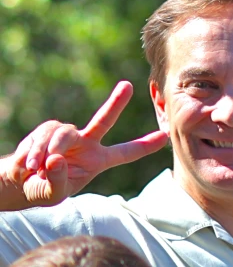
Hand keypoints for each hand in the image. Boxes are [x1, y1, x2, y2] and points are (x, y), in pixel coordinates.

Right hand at [0, 81, 167, 208]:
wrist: (19, 182)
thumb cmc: (43, 189)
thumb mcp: (54, 194)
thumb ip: (58, 181)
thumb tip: (57, 158)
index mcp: (98, 161)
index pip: (125, 153)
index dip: (144, 145)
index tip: (165, 136)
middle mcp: (87, 143)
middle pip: (104, 120)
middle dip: (116, 102)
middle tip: (127, 85)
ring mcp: (69, 134)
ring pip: (64, 134)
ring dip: (49, 151)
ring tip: (37, 168)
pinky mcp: (49, 129)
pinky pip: (45, 135)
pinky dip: (35, 150)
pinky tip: (28, 164)